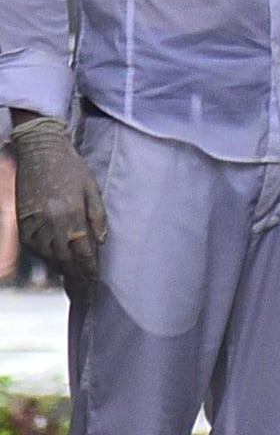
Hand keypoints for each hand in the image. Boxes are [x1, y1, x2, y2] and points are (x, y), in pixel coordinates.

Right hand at [12, 116, 106, 281]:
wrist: (40, 150)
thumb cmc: (70, 167)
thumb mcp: (91, 188)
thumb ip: (98, 216)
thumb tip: (101, 241)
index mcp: (72, 214)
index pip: (82, 252)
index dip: (89, 268)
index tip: (94, 278)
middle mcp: (52, 223)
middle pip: (64, 259)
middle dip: (75, 273)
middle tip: (84, 284)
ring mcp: (34, 223)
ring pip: (47, 256)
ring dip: (60, 266)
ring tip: (71, 273)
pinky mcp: (22, 222)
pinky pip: (33, 247)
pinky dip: (44, 255)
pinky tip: (53, 257)